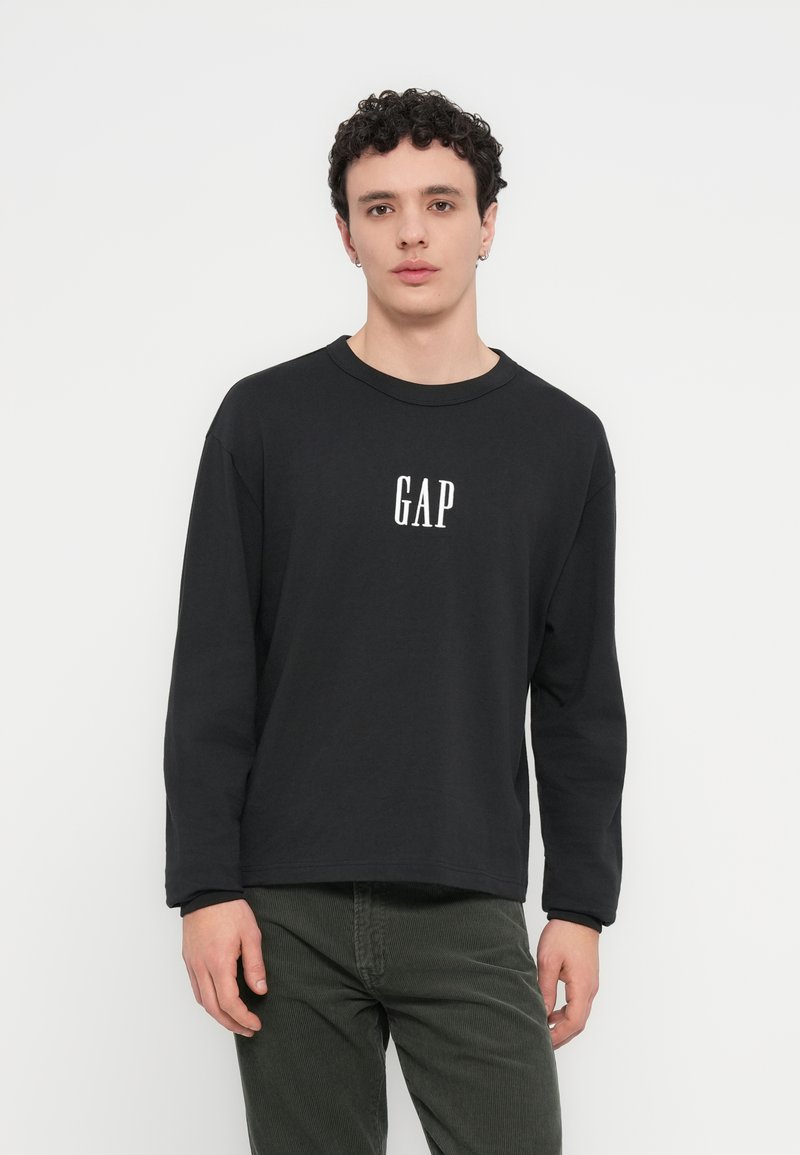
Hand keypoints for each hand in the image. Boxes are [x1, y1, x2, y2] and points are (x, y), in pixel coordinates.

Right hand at [182, 899, 267, 1036]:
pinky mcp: (188, 959)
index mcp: (218, 963)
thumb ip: (255, 965)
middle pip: (213, 1008)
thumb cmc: (230, 910)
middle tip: (247, 1029)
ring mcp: (192, 964)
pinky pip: (196, 988)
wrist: (207, 891)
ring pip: (202, 1000)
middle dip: (231, 1023)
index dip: (243, 1017)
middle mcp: (201, 967)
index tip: (255, 1023)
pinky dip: (207, 1001)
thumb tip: (260, 990)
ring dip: (218, 1015)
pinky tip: (219, 1001)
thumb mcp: (251, 934)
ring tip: (235, 1020)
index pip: (229, 1002)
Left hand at [536, 919, 599, 1048]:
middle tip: (543, 1043)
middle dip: (562, 1035)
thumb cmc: (563, 935)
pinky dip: (567, 1013)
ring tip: (545, 1030)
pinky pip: (579, 1003)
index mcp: (582, 987)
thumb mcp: (548, 961)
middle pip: (579, 1023)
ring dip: (564, 1025)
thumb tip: (543, 1014)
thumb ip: (545, 989)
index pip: (574, 1022)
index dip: (559, 1035)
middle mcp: (590, 989)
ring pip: (580, 1014)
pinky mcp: (587, 979)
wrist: (578, 915)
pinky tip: (552, 1012)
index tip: (543, 1041)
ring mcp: (591, 984)